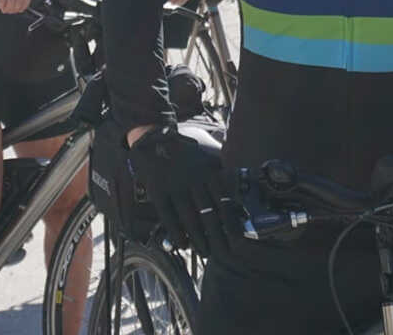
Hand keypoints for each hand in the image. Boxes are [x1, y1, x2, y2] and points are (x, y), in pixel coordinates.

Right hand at [127, 125, 230, 256]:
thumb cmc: (184, 152)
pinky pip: (169, 217)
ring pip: (190, 218)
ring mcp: (175, 187)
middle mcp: (194, 182)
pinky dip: (176, 232)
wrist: (155, 139)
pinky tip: (183, 243)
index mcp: (208, 173)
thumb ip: (220, 171)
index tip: (236, 239)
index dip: (230, 223)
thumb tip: (237, 183)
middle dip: (217, 237)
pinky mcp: (159, 192)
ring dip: (198, 239)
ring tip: (205, 252)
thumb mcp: (206, 157)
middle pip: (208, 215)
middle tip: (222, 253)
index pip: (222, 203)